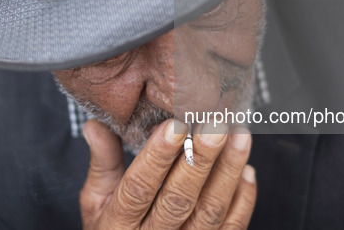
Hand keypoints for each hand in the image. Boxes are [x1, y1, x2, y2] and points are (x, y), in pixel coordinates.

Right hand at [80, 118, 255, 228]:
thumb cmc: (112, 229)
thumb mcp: (96, 201)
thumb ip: (103, 162)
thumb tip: (95, 124)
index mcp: (118, 223)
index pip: (137, 188)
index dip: (157, 157)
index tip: (174, 124)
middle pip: (179, 199)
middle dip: (200, 159)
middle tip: (216, 125)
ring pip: (210, 212)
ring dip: (228, 172)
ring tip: (240, 136)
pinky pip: (232, 228)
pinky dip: (243, 199)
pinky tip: (247, 170)